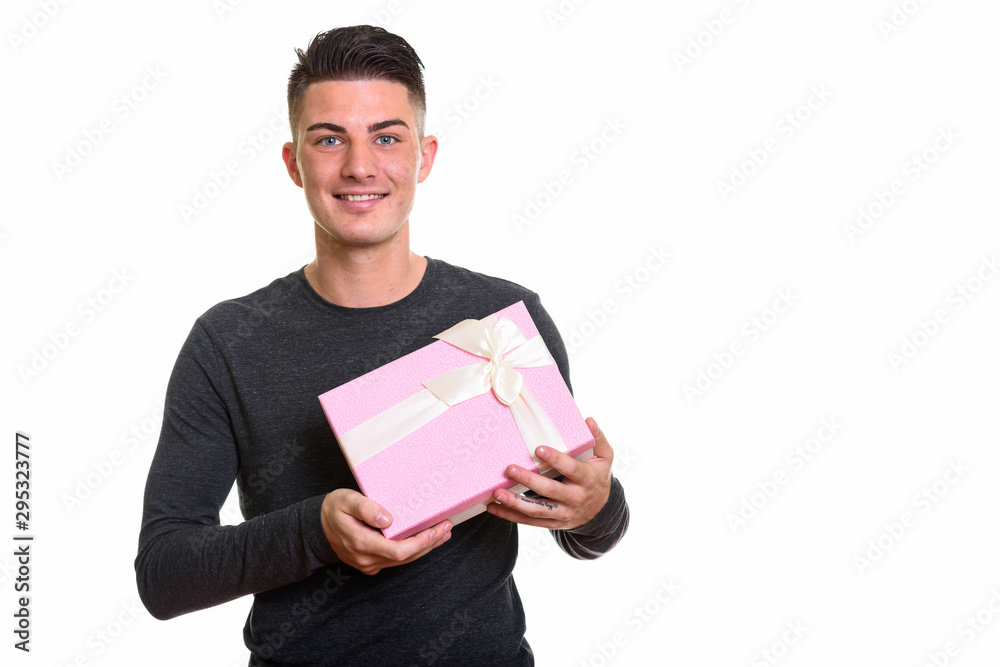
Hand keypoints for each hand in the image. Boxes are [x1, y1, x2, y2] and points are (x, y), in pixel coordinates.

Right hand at [321, 488, 450, 574]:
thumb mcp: (346, 501)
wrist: (316, 527)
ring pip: (403, 561)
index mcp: (361, 543)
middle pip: (405, 557)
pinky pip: (396, 560)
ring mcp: (368, 564)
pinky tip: (425, 540)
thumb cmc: (333, 510)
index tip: (436, 529)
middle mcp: (366, 558)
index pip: (398, 550)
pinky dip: (413, 551)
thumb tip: (387, 519)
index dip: (421, 542)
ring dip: (424, 548)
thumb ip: (365, 508)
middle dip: (429, 543)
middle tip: (447, 526)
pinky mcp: (370, 564)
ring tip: (443, 533)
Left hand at [485, 417, 612, 529]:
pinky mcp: (553, 523)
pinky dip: (511, 516)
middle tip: (510, 469)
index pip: (572, 469)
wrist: (601, 510)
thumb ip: (597, 438)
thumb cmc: (597, 476)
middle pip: (551, 491)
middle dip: (530, 481)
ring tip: (497, 493)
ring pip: (538, 511)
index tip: (539, 449)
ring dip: (516, 503)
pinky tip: (494, 508)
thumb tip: (588, 420)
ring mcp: (564, 513)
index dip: (556, 460)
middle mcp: (576, 498)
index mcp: (587, 480)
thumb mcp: (604, 457)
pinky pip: (530, 522)